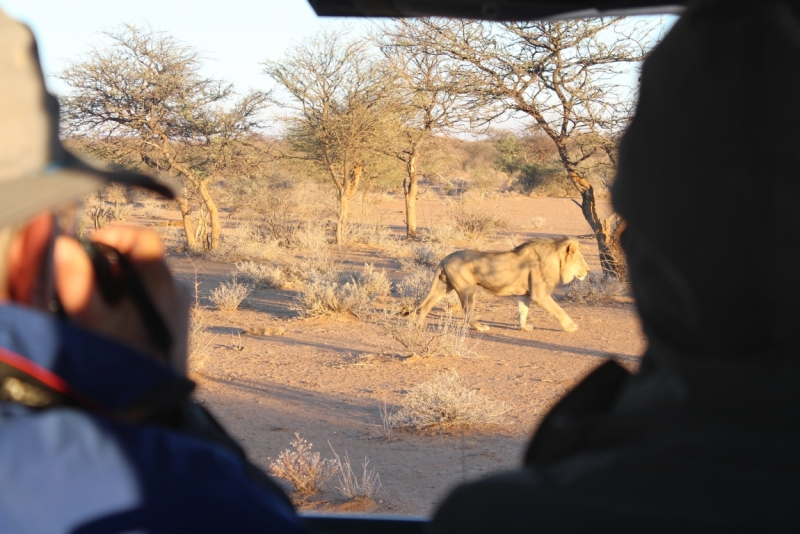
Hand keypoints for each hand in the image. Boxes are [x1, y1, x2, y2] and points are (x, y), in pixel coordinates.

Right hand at [54, 227, 189, 373]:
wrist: (154, 404)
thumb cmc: (125, 363)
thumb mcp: (94, 324)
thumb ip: (78, 284)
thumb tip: (65, 246)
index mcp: (161, 285)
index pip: (144, 238)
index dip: (115, 234)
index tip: (88, 245)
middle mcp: (176, 290)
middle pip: (141, 258)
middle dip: (111, 264)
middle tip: (88, 283)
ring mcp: (180, 306)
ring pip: (146, 279)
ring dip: (120, 284)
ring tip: (100, 307)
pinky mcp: (178, 321)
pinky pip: (152, 297)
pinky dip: (131, 300)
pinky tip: (117, 322)